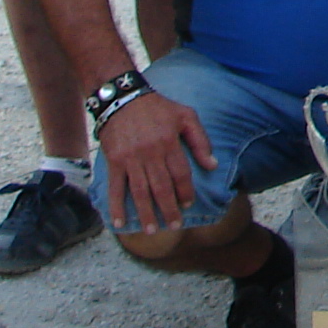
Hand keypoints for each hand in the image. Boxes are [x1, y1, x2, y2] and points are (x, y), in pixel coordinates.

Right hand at [99, 92, 213, 235]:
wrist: (121, 97)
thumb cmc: (157, 107)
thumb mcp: (185, 115)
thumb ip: (200, 140)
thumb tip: (212, 165)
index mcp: (169, 143)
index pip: (180, 174)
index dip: (185, 191)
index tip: (187, 205)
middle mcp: (150, 153)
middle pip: (161, 188)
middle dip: (168, 209)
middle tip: (174, 226)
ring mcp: (130, 159)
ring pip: (140, 191)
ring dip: (146, 213)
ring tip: (151, 230)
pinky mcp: (114, 161)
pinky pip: (116, 187)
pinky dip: (116, 206)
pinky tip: (120, 222)